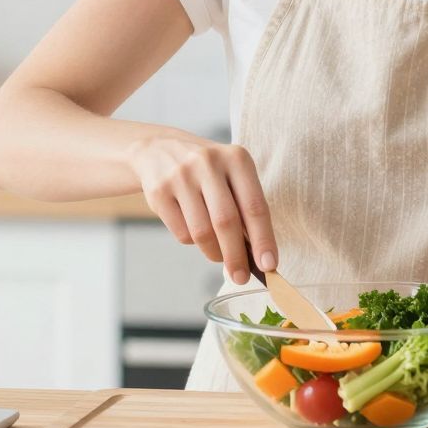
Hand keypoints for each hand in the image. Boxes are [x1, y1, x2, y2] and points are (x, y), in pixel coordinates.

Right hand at [125, 132, 275, 285]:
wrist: (159, 150)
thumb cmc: (208, 172)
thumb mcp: (232, 175)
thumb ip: (246, 208)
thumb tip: (259, 255)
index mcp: (236, 159)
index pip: (255, 206)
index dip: (263, 239)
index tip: (269, 265)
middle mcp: (208, 163)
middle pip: (226, 222)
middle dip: (236, 256)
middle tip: (241, 277)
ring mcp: (180, 176)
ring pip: (202, 232)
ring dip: (214, 253)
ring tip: (219, 255)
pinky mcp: (158, 192)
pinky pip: (181, 233)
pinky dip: (192, 242)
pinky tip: (195, 231)